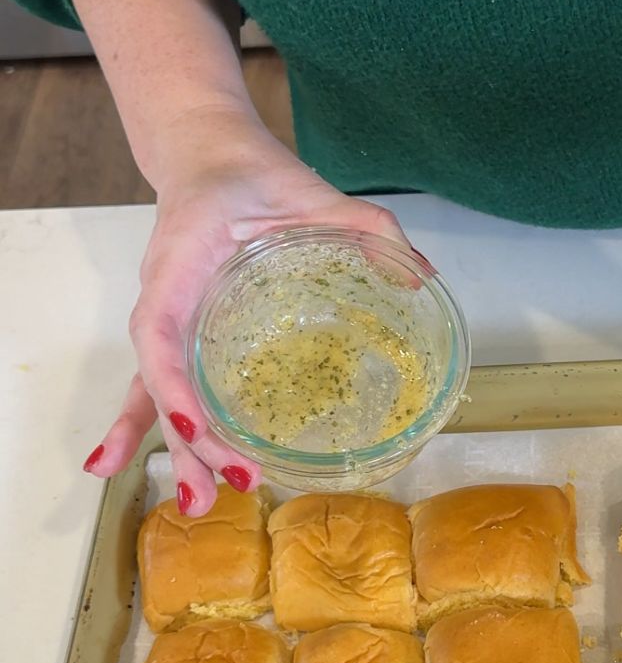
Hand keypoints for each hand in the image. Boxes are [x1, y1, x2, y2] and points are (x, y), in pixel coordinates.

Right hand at [81, 108, 422, 515]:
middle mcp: (167, 302)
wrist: (207, 156)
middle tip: (224, 490)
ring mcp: (173, 323)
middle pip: (163, 384)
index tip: (198, 429)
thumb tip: (421, 278)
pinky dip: (164, 429)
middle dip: (189, 442)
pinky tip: (167, 473)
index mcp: (182, 265)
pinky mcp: (187, 334)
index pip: (163, 333)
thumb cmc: (250, 175)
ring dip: (176, 452)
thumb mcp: (308, 190)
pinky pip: (168, 388)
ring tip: (193, 505)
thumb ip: (365, 226)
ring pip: (159, 395)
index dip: (175, 386)